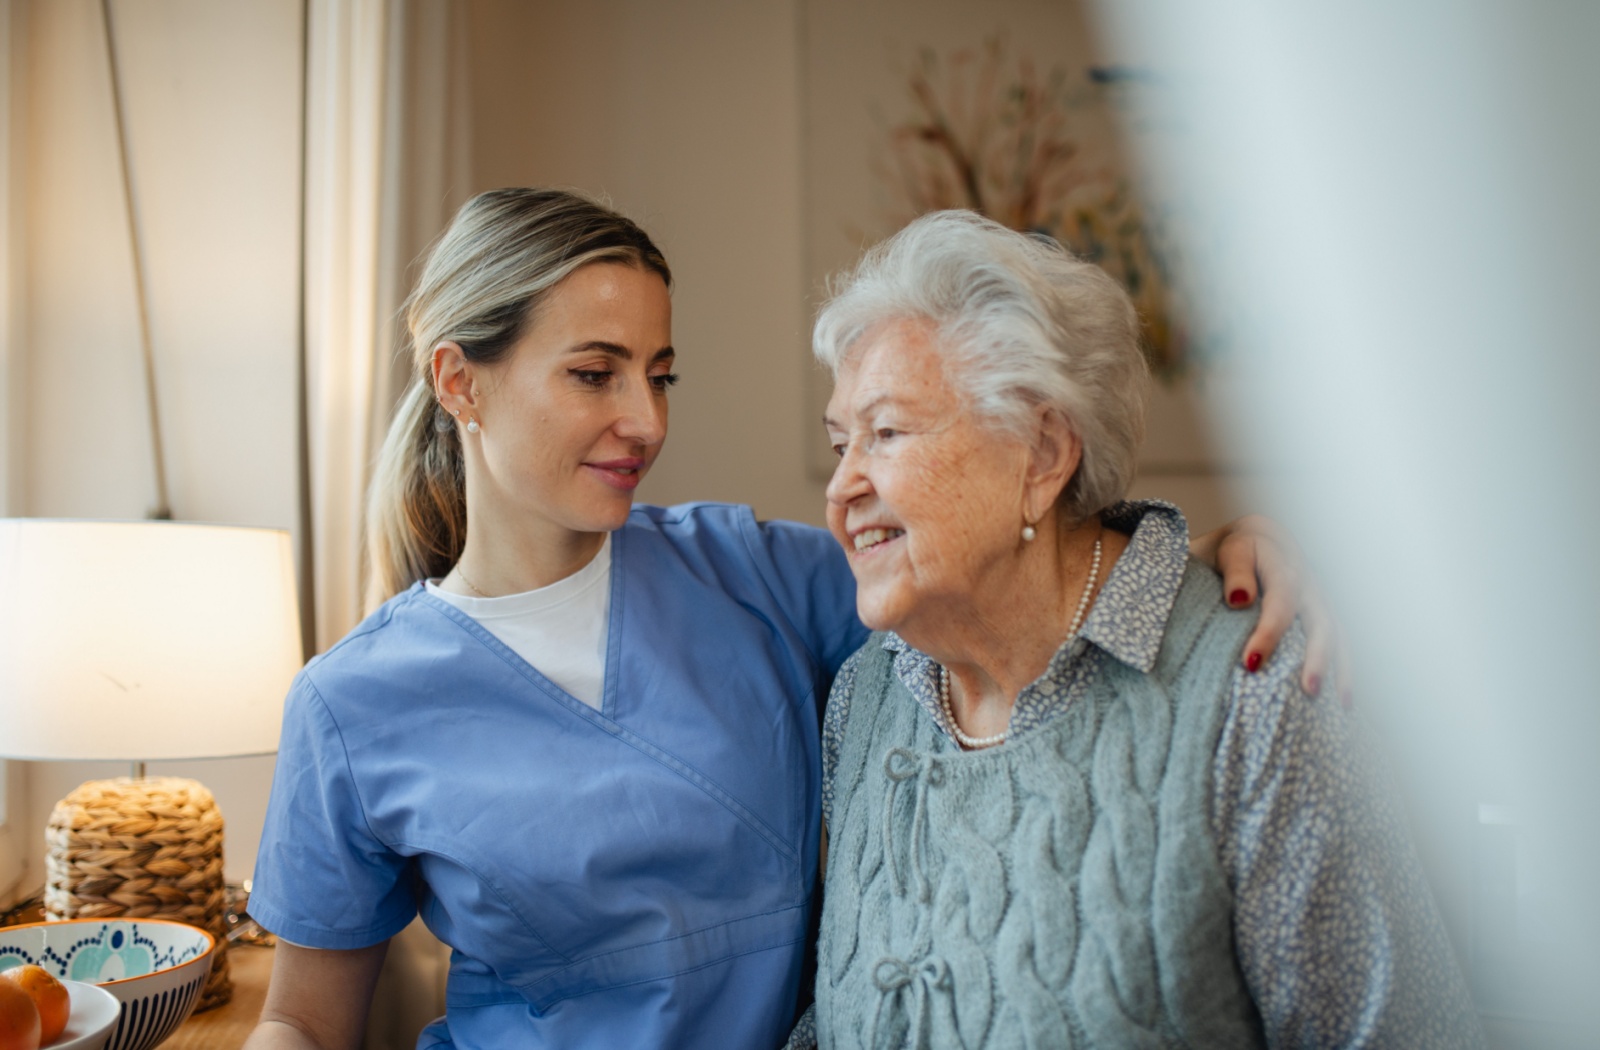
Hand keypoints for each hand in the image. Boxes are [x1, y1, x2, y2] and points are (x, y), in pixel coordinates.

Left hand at [1190, 514, 1347, 702]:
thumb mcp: (1221, 552)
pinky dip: (1344, 668)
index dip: (1269, 631)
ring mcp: (1317, 593)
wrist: (1250, 538)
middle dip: (1314, 655)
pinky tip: (1343, 700)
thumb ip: (1233, 571)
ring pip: (1333, 629)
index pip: (1279, 596)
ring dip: (1334, 665)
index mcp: (1275, 556)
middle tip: (1307, 690)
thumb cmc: (1227, 551)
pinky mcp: (1323, 610)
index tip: (1251, 663)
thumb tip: (1240, 600)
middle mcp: (1303, 574)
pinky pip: (1339, 639)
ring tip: (1330, 700)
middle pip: (1317, 616)